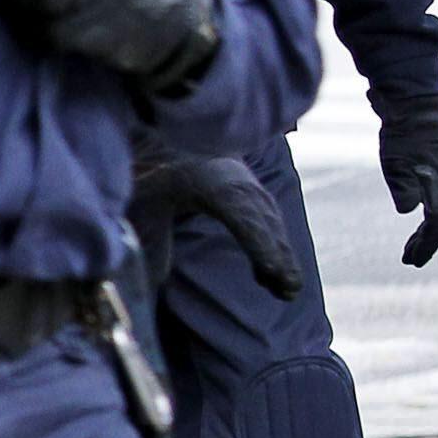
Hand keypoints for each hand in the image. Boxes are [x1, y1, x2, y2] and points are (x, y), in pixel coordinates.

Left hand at [127, 146, 305, 300]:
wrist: (186, 144)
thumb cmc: (164, 176)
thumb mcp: (147, 201)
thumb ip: (150, 236)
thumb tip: (151, 278)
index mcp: (212, 182)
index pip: (241, 215)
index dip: (256, 242)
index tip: (269, 269)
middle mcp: (241, 186)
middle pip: (264, 225)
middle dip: (278, 258)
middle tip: (289, 291)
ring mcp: (254, 192)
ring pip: (273, 228)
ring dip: (284, 259)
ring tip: (289, 292)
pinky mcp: (260, 202)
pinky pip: (272, 229)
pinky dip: (277, 252)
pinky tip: (274, 281)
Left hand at [379, 106, 437, 265]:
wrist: (413, 107)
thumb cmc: (402, 136)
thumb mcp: (395, 163)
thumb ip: (403, 188)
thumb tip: (409, 212)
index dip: (427, 245)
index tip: (412, 261)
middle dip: (428, 243)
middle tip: (410, 260)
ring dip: (428, 232)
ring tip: (411, 247)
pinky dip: (429, 216)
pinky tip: (418, 221)